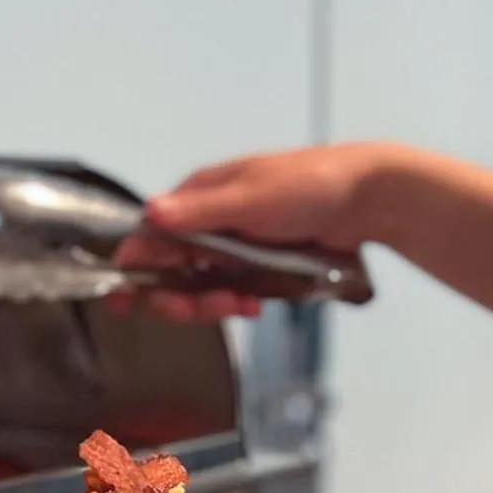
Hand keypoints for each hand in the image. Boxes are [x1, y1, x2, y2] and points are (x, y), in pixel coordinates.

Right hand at [111, 142, 402, 321]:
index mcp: (197, 198)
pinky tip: (254, 304)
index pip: (148, 239)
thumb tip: (151, 214)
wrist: (365, 200)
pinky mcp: (253, 265)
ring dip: (211, 304)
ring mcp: (230, 246)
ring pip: (198, 287)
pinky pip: (229, 292)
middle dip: (181, 297)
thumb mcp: (251, 198)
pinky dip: (236, 303)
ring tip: (242, 304)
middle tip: (207, 307)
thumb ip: (200, 212)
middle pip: (169, 272)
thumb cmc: (309, 185)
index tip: (127, 300)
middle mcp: (207, 223)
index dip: (135, 271)